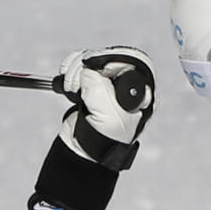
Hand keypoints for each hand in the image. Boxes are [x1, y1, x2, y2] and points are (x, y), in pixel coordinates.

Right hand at [57, 47, 154, 169]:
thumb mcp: (107, 111)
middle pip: (107, 58)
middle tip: (78, 84)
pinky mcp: (91, 84)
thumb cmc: (106, 137)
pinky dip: (69, 71)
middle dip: (86, 66)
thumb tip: (88, 70)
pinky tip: (68, 86)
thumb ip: (99, 86)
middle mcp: (127, 86)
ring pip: (90, 60)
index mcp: (142, 93)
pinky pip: (79, 66)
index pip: (132, 62)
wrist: (86, 150)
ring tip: (73, 91)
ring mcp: (108, 84)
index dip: (111, 61)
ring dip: (75, 71)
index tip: (94, 67)